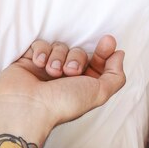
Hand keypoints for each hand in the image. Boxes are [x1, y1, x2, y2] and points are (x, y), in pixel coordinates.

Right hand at [0, 36, 125, 127]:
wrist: (29, 106)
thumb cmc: (64, 104)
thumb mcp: (99, 93)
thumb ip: (115, 76)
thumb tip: (119, 54)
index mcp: (83, 86)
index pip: (97, 62)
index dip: (104, 51)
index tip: (108, 41)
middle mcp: (66, 78)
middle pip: (79, 52)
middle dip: (77, 58)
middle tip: (70, 72)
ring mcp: (48, 69)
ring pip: (60, 46)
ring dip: (58, 58)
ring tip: (51, 73)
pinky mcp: (30, 61)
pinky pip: (41, 44)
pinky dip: (41, 52)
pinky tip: (38, 65)